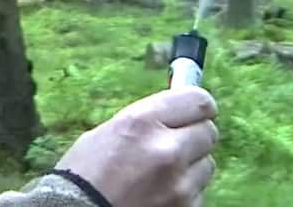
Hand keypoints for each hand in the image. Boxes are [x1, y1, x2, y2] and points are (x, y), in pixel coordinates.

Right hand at [55, 86, 218, 206]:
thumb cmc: (84, 173)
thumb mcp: (108, 132)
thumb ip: (146, 120)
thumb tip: (176, 114)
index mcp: (141, 123)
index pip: (197, 100)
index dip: (198, 104)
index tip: (194, 109)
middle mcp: (166, 149)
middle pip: (208, 131)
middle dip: (194, 134)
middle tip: (175, 141)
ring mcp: (179, 183)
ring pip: (207, 163)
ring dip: (190, 164)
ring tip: (161, 171)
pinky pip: (199, 190)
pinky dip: (185, 189)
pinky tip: (159, 190)